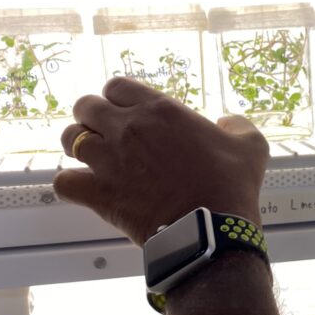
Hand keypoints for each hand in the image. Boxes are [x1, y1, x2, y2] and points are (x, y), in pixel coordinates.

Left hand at [54, 77, 268, 245]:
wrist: (213, 228)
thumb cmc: (230, 185)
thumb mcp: (250, 145)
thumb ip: (237, 125)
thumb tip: (228, 121)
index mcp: (160, 109)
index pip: (116, 86)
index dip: (118, 98)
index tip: (125, 112)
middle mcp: (128, 128)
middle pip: (85, 106)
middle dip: (91, 117)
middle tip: (104, 133)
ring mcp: (109, 160)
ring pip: (69, 139)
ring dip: (77, 146)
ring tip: (92, 159)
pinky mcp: (99, 193)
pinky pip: (64, 182)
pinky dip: (70, 185)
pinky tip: (84, 189)